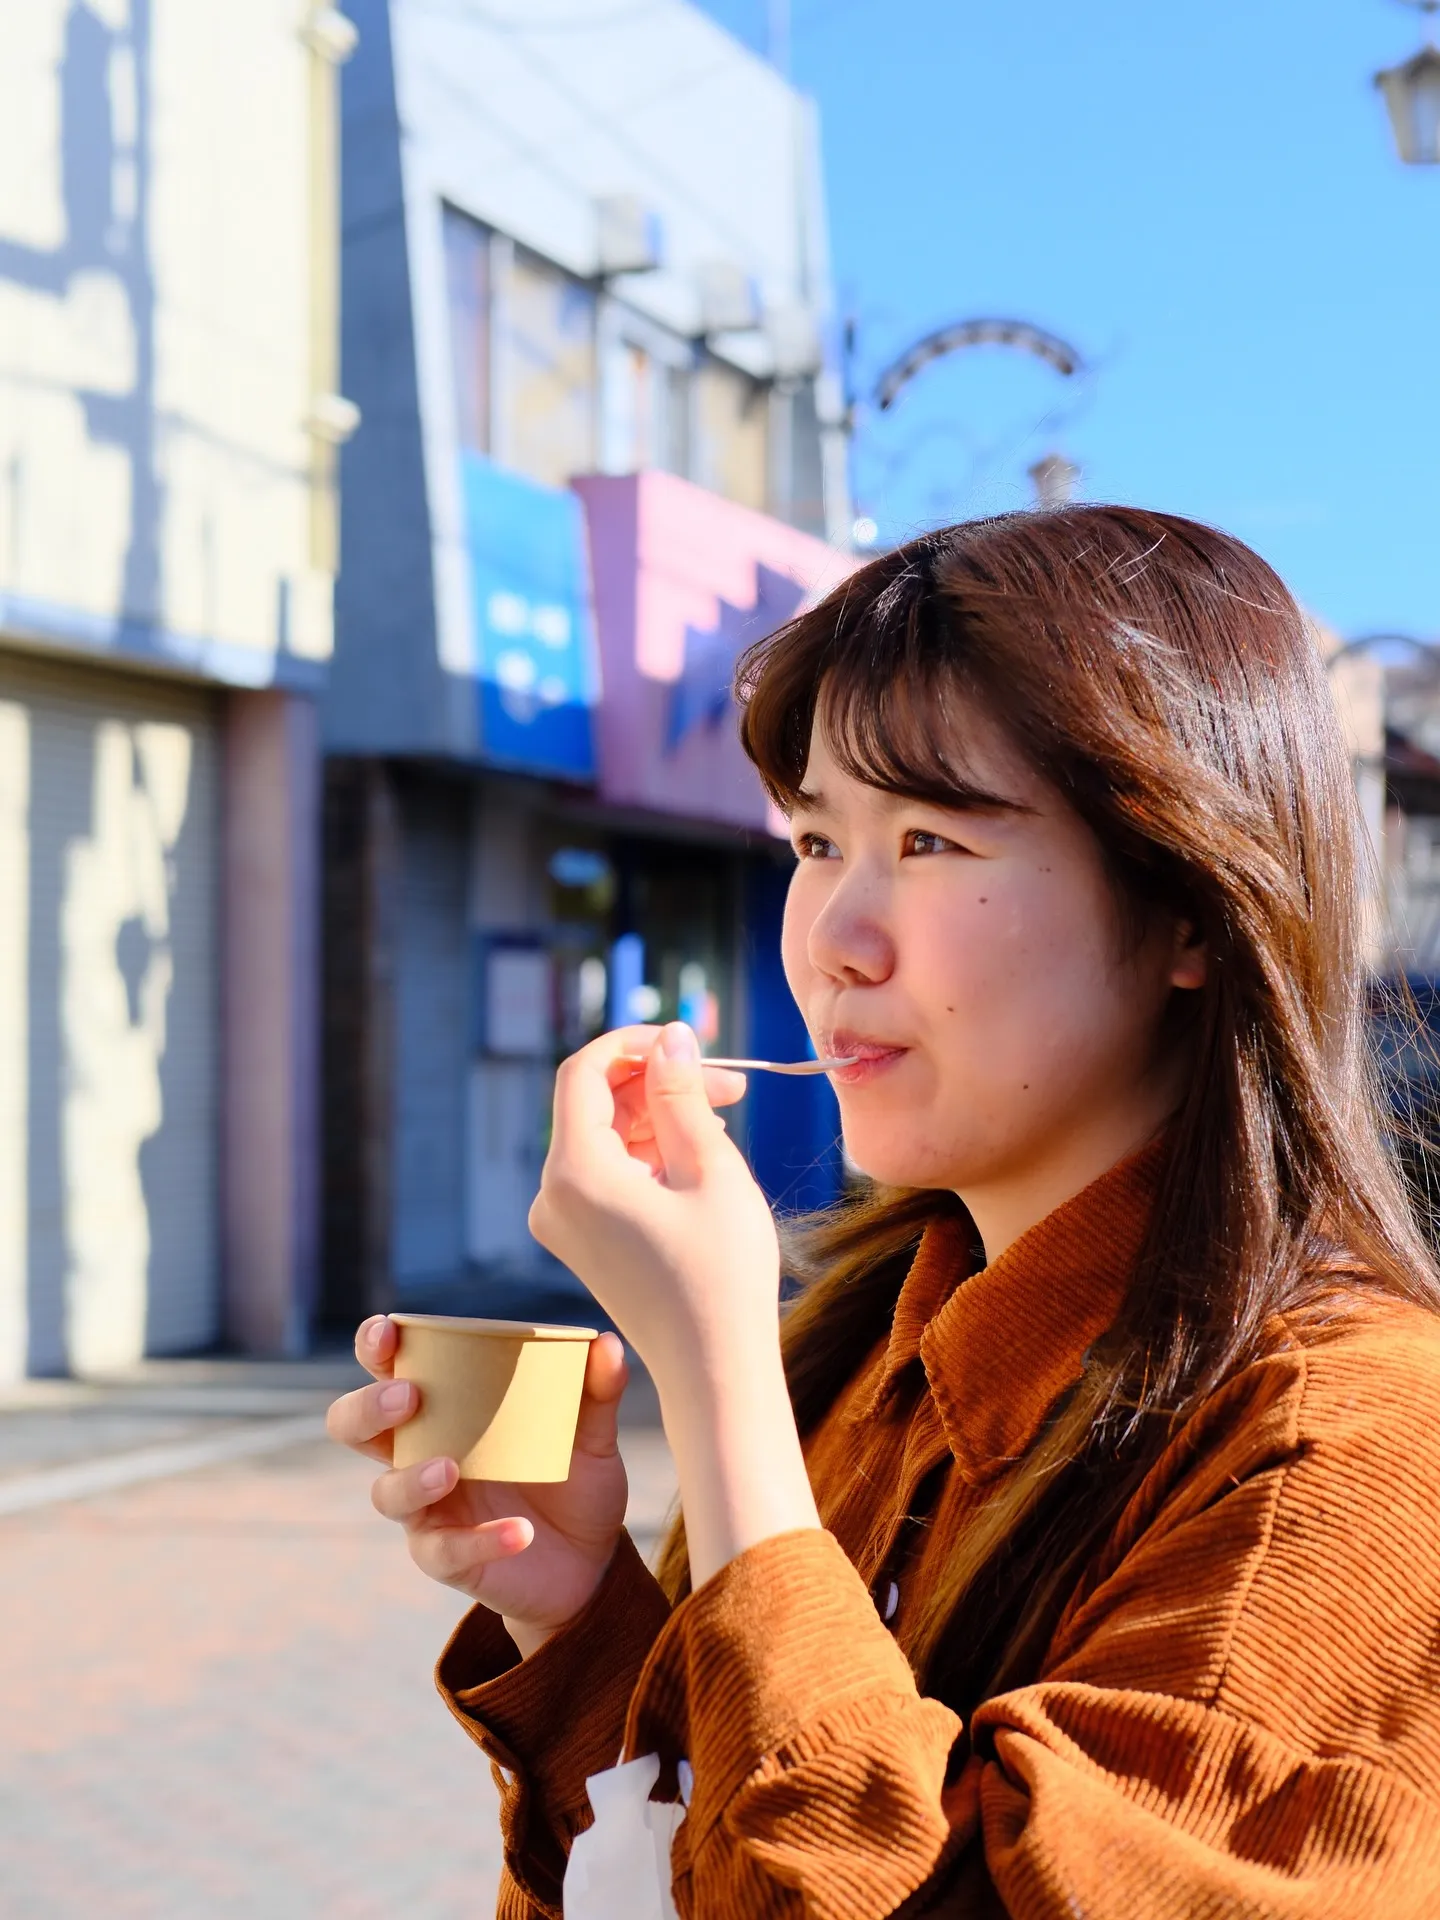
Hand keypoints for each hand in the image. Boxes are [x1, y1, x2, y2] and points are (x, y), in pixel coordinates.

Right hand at [326, 1315, 630, 1655]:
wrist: (591, 1563)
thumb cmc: (575, 1482)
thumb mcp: (592, 1436)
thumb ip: (597, 1391)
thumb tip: (606, 1342)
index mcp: (445, 1409)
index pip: (390, 1369)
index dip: (375, 1347)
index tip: (388, 1332)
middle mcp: (420, 1453)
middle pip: (355, 1426)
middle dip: (368, 1408)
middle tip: (410, 1397)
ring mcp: (427, 1509)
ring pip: (385, 1492)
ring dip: (411, 1477)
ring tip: (451, 1468)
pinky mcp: (446, 1559)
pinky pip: (445, 1550)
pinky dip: (480, 1540)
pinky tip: (519, 1532)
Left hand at [529, 1022, 821, 1587]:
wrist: (715, 1371)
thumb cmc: (722, 1275)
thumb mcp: (711, 1169)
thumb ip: (682, 1095)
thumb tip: (669, 1039)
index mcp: (574, 1173)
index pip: (584, 1073)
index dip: (633, 1043)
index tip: (688, 1040)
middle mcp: (553, 1196)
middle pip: (593, 1103)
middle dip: (656, 1082)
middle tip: (728, 1083)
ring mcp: (563, 1222)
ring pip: (602, 1136)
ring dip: (657, 1115)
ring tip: (723, 1118)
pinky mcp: (582, 1240)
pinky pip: (605, 1172)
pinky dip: (647, 1152)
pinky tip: (698, 1155)